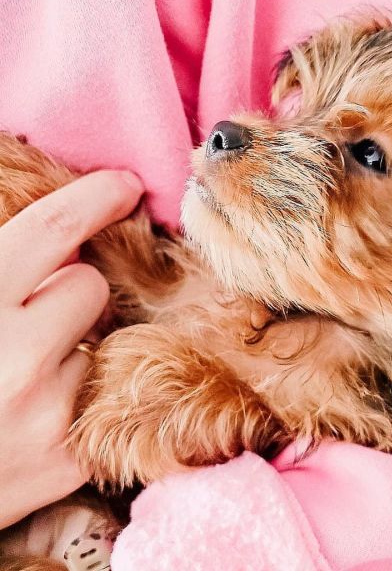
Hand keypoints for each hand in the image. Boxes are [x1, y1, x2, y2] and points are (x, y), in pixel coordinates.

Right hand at [0, 170, 142, 528]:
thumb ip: (1, 268)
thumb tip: (48, 238)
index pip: (52, 230)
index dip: (95, 198)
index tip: (125, 185)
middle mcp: (13, 357)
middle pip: (89, 285)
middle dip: (66, 289)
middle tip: (29, 316)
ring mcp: (47, 413)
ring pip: (101, 341)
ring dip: (70, 346)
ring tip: (19, 376)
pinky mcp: (71, 461)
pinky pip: (100, 393)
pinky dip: (76, 392)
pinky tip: (33, 413)